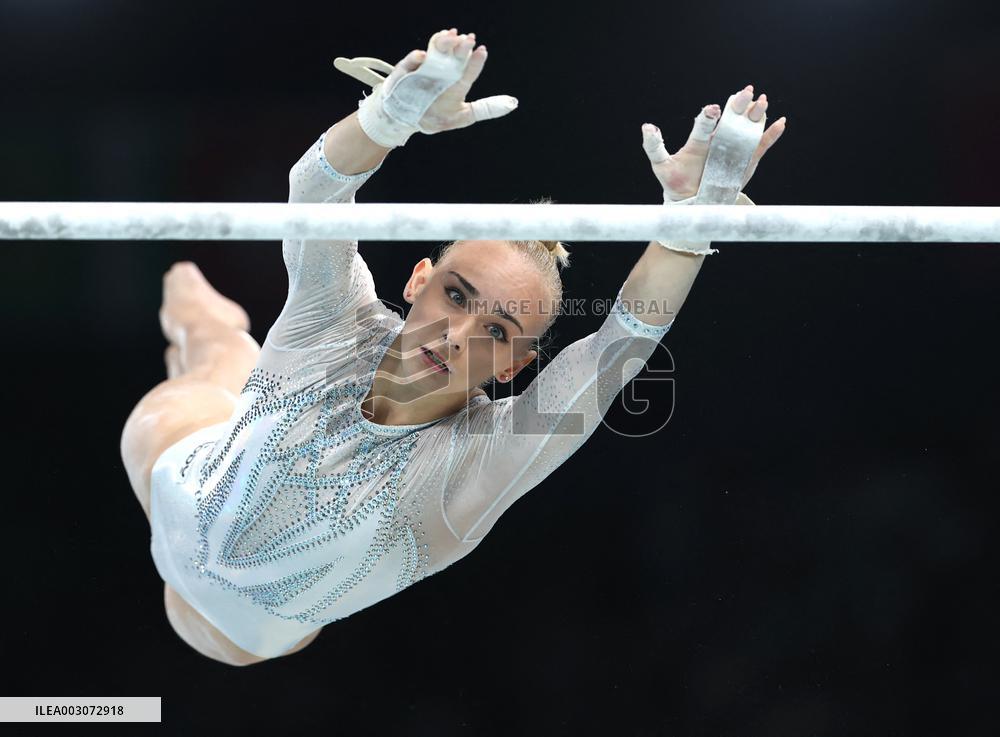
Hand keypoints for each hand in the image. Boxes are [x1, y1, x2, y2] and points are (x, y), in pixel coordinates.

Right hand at [383, 28, 517, 133]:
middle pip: (454, 55)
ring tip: (451, 36)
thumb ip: (486, 109)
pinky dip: (415, 58)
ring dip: (443, 42)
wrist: (410, 121)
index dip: (475, 60)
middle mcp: (443, 71)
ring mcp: (424, 69)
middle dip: (461, 47)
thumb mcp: (465, 116)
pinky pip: (409, 63)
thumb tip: (513, 104)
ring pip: (434, 51)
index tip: (482, 50)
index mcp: (457, 81)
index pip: (468, 68)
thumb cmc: (439, 117)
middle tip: (468, 39)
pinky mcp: (406, 72)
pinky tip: (423, 56)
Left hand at [642, 84, 785, 200]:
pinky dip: (771, 134)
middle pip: (731, 118)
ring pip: (748, 127)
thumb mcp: (661, 165)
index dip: (709, 116)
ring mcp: (734, 148)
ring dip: (756, 114)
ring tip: (762, 101)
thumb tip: (647, 126)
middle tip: (746, 92)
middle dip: (739, 105)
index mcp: (700, 139)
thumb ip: (654, 146)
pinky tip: (780, 122)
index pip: (705, 124)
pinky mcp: (747, 160)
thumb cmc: (675, 181)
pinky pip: (761, 145)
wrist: (691, 202)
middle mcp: (719, 139)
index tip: (712, 110)